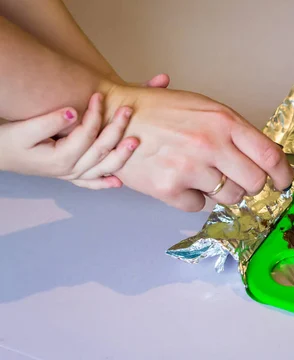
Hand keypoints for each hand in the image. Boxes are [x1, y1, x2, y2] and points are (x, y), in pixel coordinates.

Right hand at [0, 92, 138, 189]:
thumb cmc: (9, 140)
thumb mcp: (24, 129)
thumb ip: (48, 121)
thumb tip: (72, 112)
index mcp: (61, 158)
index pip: (87, 134)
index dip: (95, 114)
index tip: (99, 96)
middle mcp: (70, 170)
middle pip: (101, 150)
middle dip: (117, 129)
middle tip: (127, 109)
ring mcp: (72, 175)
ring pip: (104, 168)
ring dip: (121, 155)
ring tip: (135, 141)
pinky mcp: (70, 175)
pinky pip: (91, 182)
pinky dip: (104, 183)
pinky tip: (118, 183)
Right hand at [104, 85, 293, 211]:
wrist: (114, 116)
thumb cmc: (160, 111)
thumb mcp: (205, 108)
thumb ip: (235, 132)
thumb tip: (267, 159)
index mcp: (223, 121)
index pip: (270, 155)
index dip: (283, 174)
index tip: (284, 181)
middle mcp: (210, 144)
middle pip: (255, 183)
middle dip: (250, 184)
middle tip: (237, 177)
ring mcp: (189, 168)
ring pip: (230, 197)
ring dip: (221, 190)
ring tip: (199, 171)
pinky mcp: (168, 189)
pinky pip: (199, 205)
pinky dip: (192, 196)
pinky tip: (178, 178)